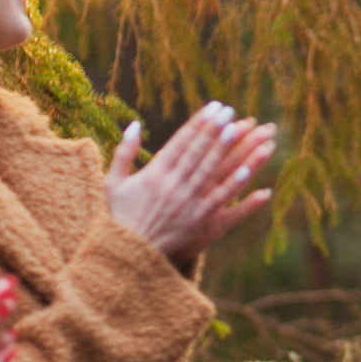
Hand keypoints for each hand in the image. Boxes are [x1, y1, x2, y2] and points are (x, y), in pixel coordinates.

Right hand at [104, 103, 276, 261]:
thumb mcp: (113, 182)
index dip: (198, 123)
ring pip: (210, 171)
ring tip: (240, 129)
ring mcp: (186, 202)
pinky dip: (233, 184)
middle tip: (230, 111)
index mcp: (153, 173)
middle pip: (197, 152)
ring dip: (225, 149)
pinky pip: (219, 199)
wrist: (128, 253)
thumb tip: (134, 124)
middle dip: (214, 129)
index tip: (212, 108)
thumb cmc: (119, 215)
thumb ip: (124, 152)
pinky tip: (247, 170)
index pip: (180, 142)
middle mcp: (172, 185)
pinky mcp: (198, 220)